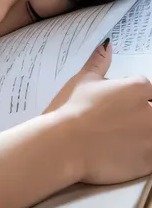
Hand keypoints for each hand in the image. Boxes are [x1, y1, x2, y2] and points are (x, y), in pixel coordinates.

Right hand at [44, 40, 151, 184]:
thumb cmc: (71, 110)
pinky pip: (151, 158)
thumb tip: (107, 45)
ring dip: (142, 139)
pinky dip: (139, 158)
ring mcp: (151, 138)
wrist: (63, 145)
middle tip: (117, 128)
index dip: (133, 102)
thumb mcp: (83, 81)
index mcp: (138, 87)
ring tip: (118, 143)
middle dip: (141, 120)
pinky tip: (120, 157)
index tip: (117, 112)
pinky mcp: (148, 162)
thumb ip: (99, 62)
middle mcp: (151, 111)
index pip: (149, 91)